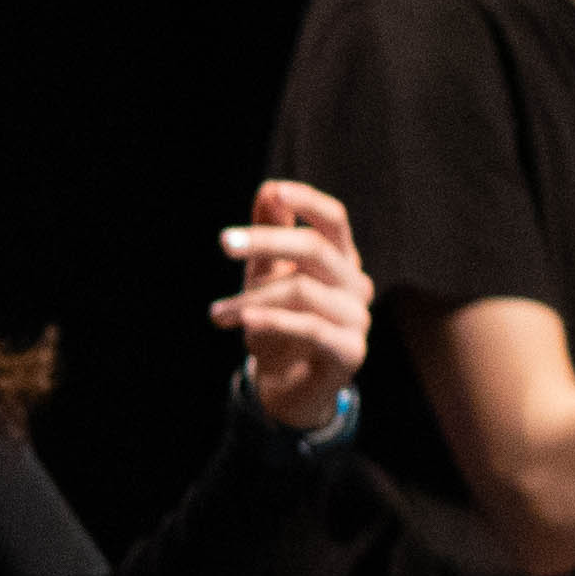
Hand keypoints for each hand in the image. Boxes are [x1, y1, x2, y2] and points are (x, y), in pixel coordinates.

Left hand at [209, 179, 375, 426]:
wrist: (287, 385)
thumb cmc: (278, 324)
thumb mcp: (267, 276)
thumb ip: (270, 235)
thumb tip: (269, 189)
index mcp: (340, 259)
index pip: (334, 220)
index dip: (307, 201)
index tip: (275, 190)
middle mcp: (355, 284)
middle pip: (316, 249)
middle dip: (266, 241)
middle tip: (223, 242)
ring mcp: (357, 318)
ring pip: (304, 291)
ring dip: (252, 298)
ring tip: (217, 313)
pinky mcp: (350, 351)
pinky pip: (310, 329)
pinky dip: (273, 321)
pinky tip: (243, 321)